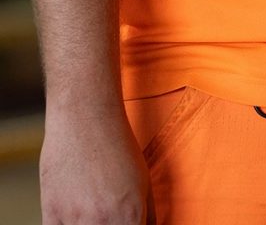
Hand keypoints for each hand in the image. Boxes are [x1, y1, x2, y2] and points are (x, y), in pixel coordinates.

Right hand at [39, 108, 148, 223]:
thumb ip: (147, 214)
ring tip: (94, 209)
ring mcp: (75, 221)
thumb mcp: (144, 181)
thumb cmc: (118, 146)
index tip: (130, 223)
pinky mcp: (51, 216)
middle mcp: (103, 223)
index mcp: (131, 215)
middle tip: (109, 212)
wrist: (85, 119)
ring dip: (90, 224)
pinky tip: (75, 214)